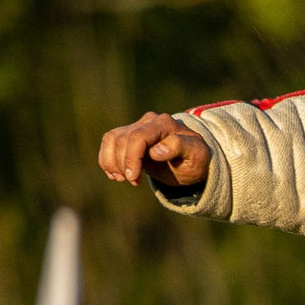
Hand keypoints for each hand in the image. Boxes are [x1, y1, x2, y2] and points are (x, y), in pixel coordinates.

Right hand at [97, 110, 211, 187]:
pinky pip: (109, 142)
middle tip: (134, 182)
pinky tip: (115, 174)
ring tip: (123, 179)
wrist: (191, 158)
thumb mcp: (196, 154)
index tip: (134, 179)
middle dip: (124, 164)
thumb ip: (180, 147)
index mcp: (164, 123)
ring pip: (111, 139)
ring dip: (112, 162)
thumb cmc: (195, 157)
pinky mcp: (128, 135)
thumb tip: (156, 150)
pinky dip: (107, 159)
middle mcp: (148, 121)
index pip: (138, 137)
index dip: (132, 158)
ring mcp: (136, 127)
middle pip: (122, 140)